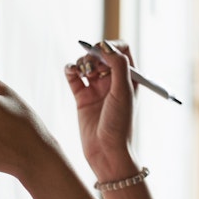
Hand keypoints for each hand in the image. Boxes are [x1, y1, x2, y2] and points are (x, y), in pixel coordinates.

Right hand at [64, 40, 138, 179]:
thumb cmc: (120, 124)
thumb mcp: (123, 92)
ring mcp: (97, 88)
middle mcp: (113, 80)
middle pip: (101, 54)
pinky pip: (73, 76)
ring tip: (82, 72)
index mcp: (129, 77)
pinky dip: (70, 69)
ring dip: (82, 62)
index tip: (100, 52)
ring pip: (86, 63)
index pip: (120, 49)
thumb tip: (106, 45)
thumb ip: (117, 66)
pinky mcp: (82, 97)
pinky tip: (71, 71)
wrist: (106, 152)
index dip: (110, 46)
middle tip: (91, 66)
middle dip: (93, 54)